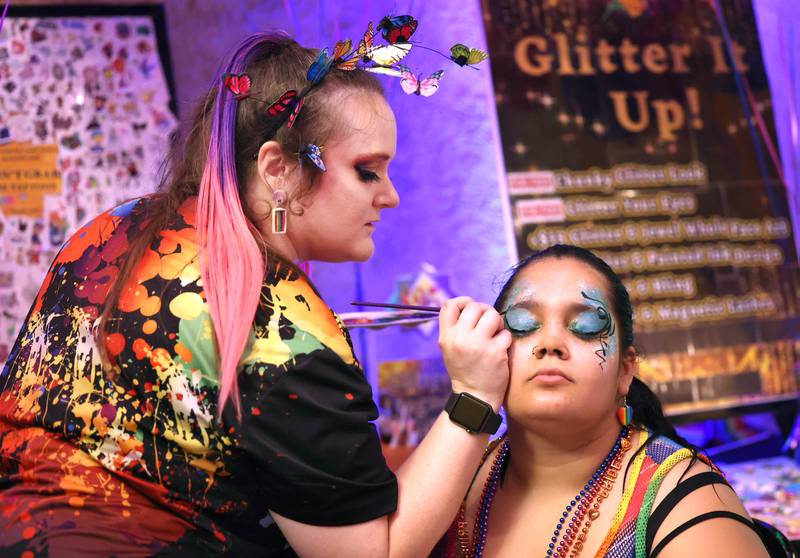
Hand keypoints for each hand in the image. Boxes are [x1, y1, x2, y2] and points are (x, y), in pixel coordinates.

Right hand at [439, 296, 510, 410]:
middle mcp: (460, 338)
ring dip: (497, 322)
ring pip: (492, 315)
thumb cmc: (464, 369)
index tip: (471, 308)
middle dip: (484, 312)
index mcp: (446, 337)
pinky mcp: (496, 352)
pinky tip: (500, 349)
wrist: (474, 396)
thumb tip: (470, 305)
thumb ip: (456, 328)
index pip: (449, 305)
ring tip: (495, 334)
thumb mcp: (450, 348)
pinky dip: (505, 339)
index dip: (462, 301)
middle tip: (488, 324)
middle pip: (474, 306)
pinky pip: (505, 333)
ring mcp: (478, 345)